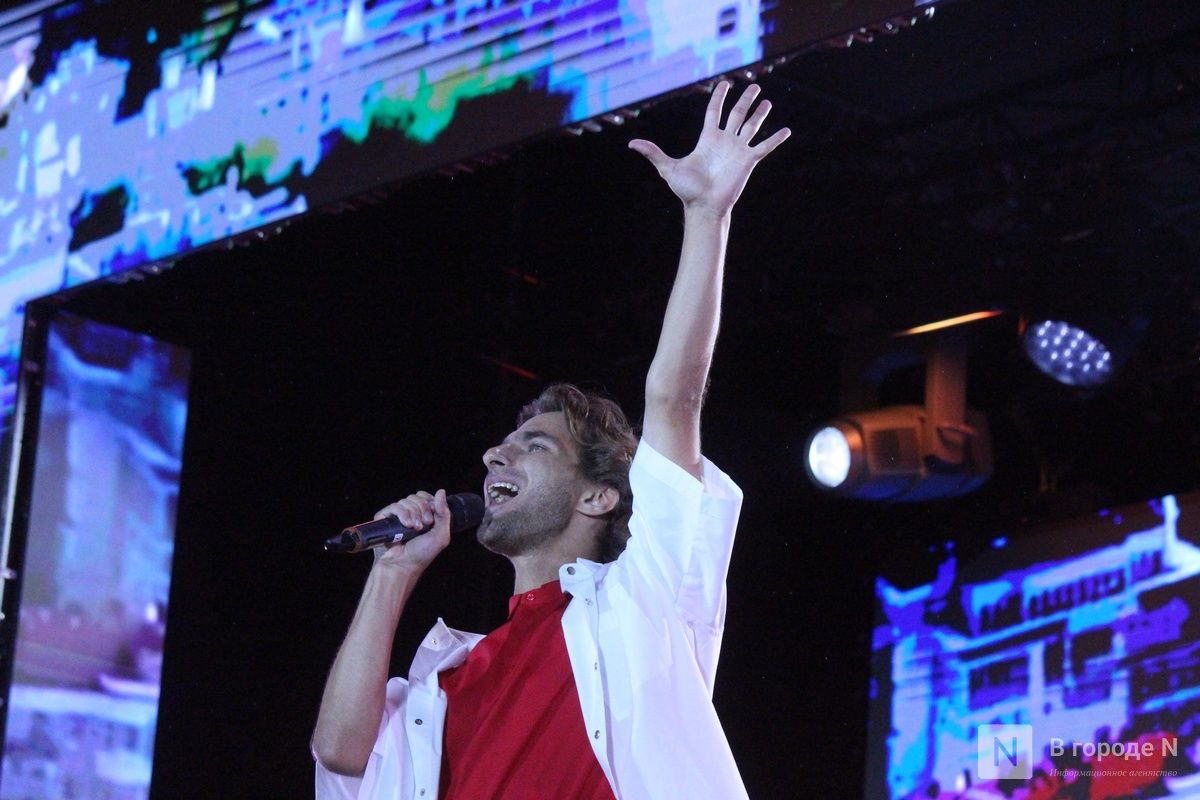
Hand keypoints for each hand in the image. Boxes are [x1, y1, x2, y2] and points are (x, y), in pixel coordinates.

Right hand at [370, 489, 451, 573]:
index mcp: (423, 516)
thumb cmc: (421, 554)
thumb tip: (441, 491)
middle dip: (422, 510)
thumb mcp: (440, 535)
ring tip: (414, 529)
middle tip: (423, 526)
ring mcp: (397, 517)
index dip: (429, 503)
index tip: (431, 519)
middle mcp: (410, 515)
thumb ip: (444, 513)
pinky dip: (401, 513)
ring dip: (412, 514)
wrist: (402, 566)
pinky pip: (393, 506)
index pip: (426, 497)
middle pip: (416, 497)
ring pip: (405, 501)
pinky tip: (406, 525)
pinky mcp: (385, 519)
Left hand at [628, 81, 789, 216]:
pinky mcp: (748, 161)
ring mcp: (738, 150)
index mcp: (707, 139)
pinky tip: (786, 130)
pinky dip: (775, 138)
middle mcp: (724, 141)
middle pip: (736, 114)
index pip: (714, 112)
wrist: (703, 207)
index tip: (725, 83)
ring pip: (751, 126)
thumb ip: (653, 153)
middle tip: (754, 86)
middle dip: (745, 100)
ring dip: (760, 113)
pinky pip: (764, 147)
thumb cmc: (686, 190)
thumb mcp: (668, 168)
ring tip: (767, 101)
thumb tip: (631, 144)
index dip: (719, 97)